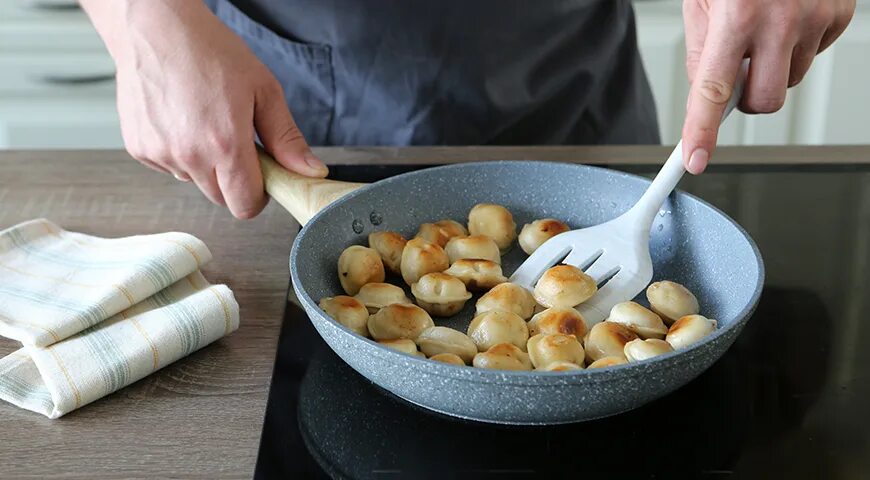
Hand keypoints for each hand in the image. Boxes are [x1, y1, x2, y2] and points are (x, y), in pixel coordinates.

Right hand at [84, 0, 327, 218]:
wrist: (155, 26)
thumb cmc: (209, 51)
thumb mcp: (263, 90)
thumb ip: (286, 138)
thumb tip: (310, 171)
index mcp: (225, 144)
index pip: (246, 205)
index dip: (259, 194)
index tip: (262, 176)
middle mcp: (189, 155)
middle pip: (221, 198)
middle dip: (234, 179)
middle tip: (236, 141)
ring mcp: (160, 154)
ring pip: (194, 182)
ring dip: (205, 165)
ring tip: (205, 122)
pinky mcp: (139, 149)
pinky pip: (169, 167)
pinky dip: (179, 153)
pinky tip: (182, 120)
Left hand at [681, 0, 854, 173]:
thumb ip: (701, 47)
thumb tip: (705, 93)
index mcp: (737, 14)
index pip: (713, 91)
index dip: (701, 132)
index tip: (695, 161)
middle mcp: (780, 19)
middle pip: (763, 101)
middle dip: (746, 100)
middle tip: (737, 75)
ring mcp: (817, 18)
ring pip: (790, 81)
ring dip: (772, 69)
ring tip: (763, 28)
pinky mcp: (841, 15)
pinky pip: (813, 56)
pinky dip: (796, 46)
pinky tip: (788, 16)